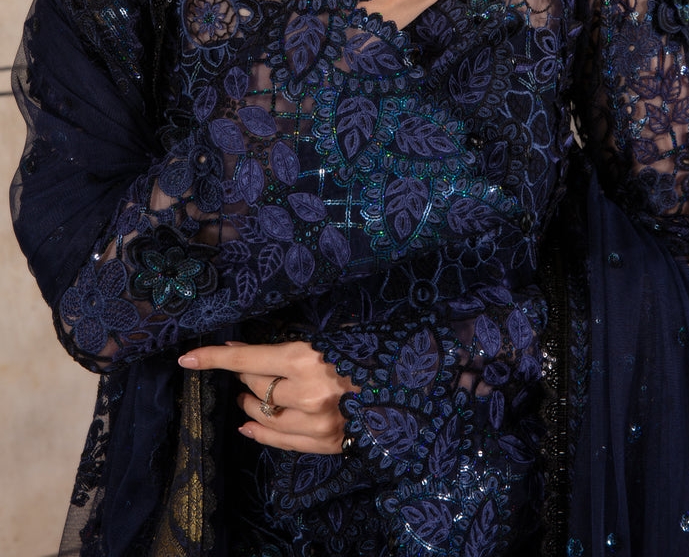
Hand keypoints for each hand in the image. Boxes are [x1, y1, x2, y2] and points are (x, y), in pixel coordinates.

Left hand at [178, 339, 358, 451]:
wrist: (410, 386)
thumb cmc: (370, 350)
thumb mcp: (331, 335)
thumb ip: (292, 344)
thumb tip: (247, 349)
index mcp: (308, 358)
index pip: (247, 359)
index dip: (215, 358)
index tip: (187, 358)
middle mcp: (306, 393)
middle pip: (255, 387)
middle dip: (244, 376)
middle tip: (247, 368)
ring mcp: (316, 423)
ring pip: (263, 416)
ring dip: (250, 404)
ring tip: (247, 396)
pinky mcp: (326, 443)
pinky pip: (281, 442)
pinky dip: (261, 432)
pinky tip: (248, 426)